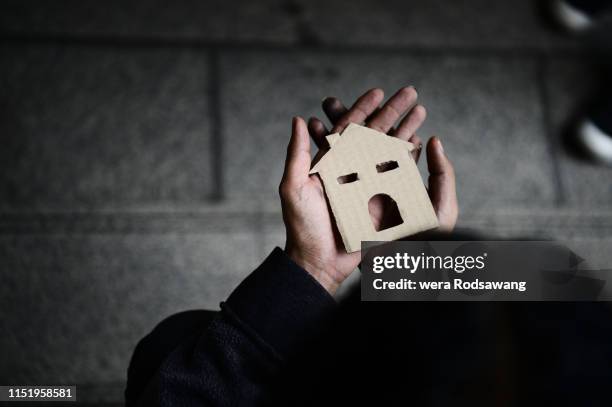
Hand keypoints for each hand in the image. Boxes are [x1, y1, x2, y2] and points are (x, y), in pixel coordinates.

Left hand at [280, 88, 457, 293]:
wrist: (319, 262)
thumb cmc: (302, 227)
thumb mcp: (294, 188)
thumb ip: (297, 154)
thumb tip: (299, 118)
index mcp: (330, 163)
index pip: (349, 128)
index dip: (364, 108)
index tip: (379, 91)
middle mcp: (350, 170)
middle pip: (374, 134)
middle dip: (393, 112)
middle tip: (410, 91)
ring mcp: (366, 184)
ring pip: (389, 150)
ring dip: (405, 130)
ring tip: (421, 111)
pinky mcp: (379, 200)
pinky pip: (396, 176)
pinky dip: (408, 159)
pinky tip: (420, 142)